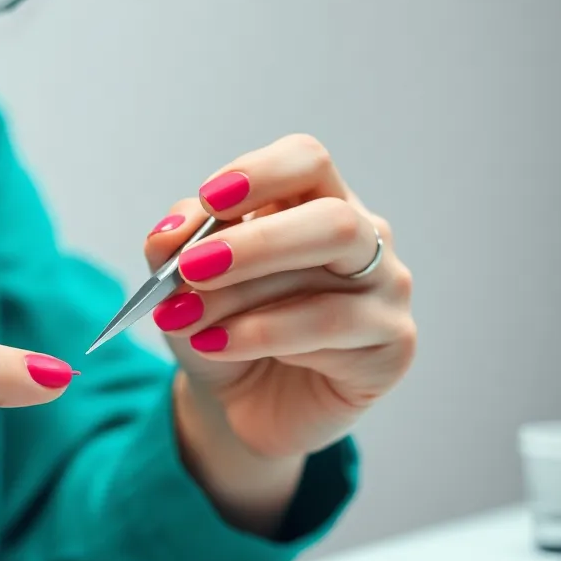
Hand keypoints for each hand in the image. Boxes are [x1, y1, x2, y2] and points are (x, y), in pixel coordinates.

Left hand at [145, 133, 414, 479]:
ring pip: (326, 280)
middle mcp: (363, 237)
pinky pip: (327, 332)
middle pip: (332, 219)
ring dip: (241, 298)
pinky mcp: (392, 346)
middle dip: (254, 244)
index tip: (209, 200)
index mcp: (315, 201)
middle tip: (191, 268)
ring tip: (184, 317)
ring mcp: (387, 291)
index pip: (307, 161)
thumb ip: (176, 247)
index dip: (260, 173)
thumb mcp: (184, 281)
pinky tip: (216, 345)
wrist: (239, 400)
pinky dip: (259, 336)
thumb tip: (168, 235)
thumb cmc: (222, 323)